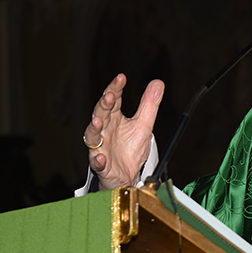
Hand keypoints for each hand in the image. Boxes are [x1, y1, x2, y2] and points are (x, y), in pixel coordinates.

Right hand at [84, 74, 164, 189]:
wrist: (127, 175)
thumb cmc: (130, 149)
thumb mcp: (144, 125)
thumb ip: (149, 104)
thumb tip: (158, 82)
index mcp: (114, 118)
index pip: (113, 100)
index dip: (116, 88)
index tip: (121, 78)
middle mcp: (104, 130)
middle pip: (101, 115)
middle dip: (104, 105)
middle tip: (110, 96)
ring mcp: (101, 147)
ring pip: (93, 137)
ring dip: (94, 129)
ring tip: (97, 121)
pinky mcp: (102, 165)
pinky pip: (98, 163)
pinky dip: (98, 160)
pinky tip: (101, 157)